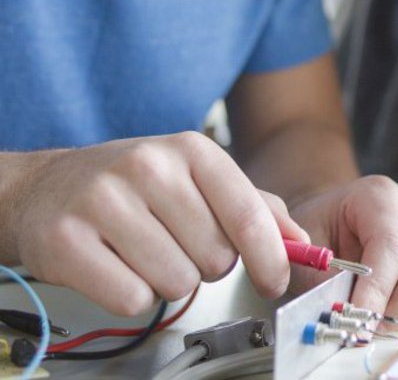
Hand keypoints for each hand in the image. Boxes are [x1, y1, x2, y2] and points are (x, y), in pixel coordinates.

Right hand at [7, 132, 308, 314]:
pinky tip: (119, 267)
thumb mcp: (196, 176)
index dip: (270, 256)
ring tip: (147, 252)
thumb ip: (253, 205)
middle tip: (179, 244)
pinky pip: (131, 299)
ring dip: (169, 281)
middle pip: (215, 256)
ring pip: (176, 282)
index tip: (275, 279)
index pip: (247, 212)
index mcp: (190, 149)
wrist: (47, 187)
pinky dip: (133, 296)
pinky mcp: (66, 240)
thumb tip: (298, 241)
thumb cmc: (133, 185)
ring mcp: (104, 200)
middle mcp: (148, 167)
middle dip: (207, 263)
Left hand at [289, 176, 397, 325]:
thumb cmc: (320, 230)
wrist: (329, 221)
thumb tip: (341, 313)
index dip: (378, 286)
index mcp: (377, 194)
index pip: (391, 242)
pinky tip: (387, 318)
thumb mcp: (309, 247)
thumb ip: (325, 278)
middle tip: (374, 328)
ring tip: (377, 326)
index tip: (359, 318)